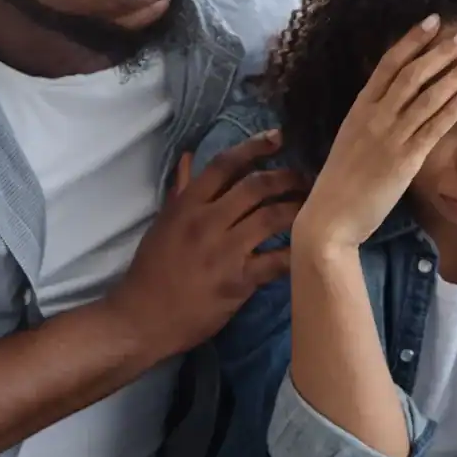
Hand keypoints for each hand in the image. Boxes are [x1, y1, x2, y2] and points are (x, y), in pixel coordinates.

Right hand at [109, 130, 307, 356]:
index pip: (224, 164)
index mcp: (186, 205)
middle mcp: (207, 222)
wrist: (143, 318)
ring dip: (297, 207)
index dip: (254, 147)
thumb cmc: (151, 270)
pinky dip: (297, 251)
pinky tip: (310, 246)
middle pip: (256, 186)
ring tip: (314, 205)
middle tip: (305, 177)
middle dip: (286, 177)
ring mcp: (224, 251)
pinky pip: (277, 260)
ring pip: (272, 217)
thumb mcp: (162, 224)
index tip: (277, 138)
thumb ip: (179, 191)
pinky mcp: (239, 281)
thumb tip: (187, 157)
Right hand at [296, 16, 456, 251]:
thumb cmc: (340, 181)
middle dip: (442, 50)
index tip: (434, 21)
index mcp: (360, 108)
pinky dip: (451, 107)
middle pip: (413, 73)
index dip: (413, 40)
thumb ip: (370, 118)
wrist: (330, 216)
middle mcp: (374, 116)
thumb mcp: (351, 139)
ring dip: (455, 73)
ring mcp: (389, 137)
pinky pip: (432, 128)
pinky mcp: (404, 161)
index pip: (388, 63)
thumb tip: (392, 101)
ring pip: (427, 96)